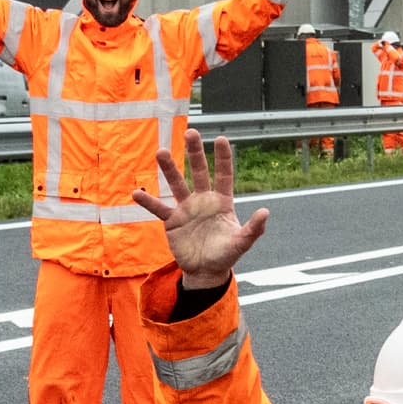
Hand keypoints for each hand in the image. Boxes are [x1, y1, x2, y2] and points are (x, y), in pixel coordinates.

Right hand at [132, 129, 272, 282]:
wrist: (206, 271)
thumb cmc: (226, 255)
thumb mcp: (242, 242)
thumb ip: (254, 228)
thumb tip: (265, 212)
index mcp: (222, 201)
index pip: (223, 175)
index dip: (222, 158)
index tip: (221, 139)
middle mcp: (203, 200)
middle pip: (199, 171)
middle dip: (195, 152)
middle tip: (191, 132)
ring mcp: (187, 209)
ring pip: (177, 184)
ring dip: (169, 168)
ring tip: (161, 152)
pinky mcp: (173, 221)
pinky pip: (159, 209)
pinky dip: (148, 202)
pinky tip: (137, 193)